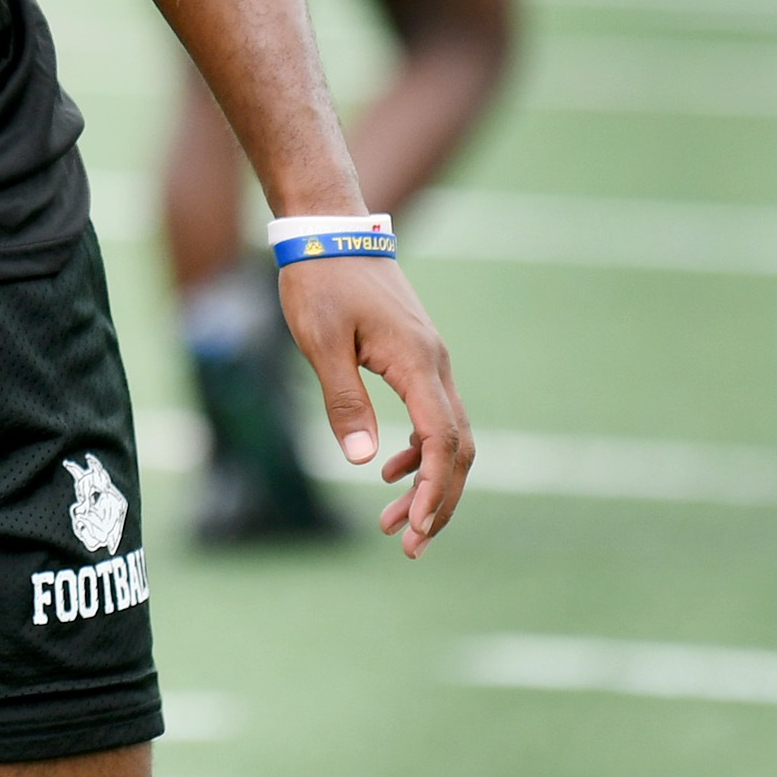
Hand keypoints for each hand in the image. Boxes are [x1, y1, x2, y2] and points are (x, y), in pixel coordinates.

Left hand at [278, 255, 473, 556]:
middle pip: (457, 448)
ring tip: (394, 521)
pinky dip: (419, 450)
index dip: (435, 491)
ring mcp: (430, 360)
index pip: (443, 442)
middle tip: (408, 546)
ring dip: (428, 480)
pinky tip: (389, 469)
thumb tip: (359, 460)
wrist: (328, 230)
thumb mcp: (320, 341)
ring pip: (447, 435)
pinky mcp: (416, 357)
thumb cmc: (319, 281)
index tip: (418, 530)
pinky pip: (433, 415)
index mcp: (417, 364)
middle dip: (438, 501)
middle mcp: (435, 365)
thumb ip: (343, 399)